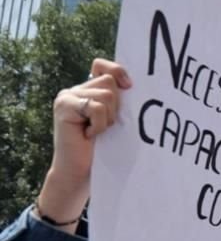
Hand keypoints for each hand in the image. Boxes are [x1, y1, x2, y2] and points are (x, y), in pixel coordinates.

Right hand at [49, 58, 130, 183]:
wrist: (81, 174)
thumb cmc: (104, 152)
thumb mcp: (117, 123)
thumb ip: (120, 102)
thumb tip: (136, 87)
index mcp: (89, 91)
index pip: (102, 66)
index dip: (117, 70)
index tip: (130, 86)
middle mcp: (76, 90)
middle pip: (110, 81)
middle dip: (117, 106)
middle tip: (107, 126)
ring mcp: (67, 97)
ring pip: (107, 94)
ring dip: (109, 118)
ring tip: (97, 133)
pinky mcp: (64, 106)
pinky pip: (96, 107)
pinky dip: (100, 124)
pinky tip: (89, 136)